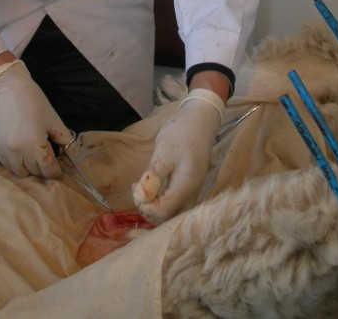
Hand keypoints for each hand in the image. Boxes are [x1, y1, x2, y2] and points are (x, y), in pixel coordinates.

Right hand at [0, 59, 71, 178]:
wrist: (6, 87)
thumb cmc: (33, 100)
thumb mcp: (53, 119)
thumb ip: (64, 141)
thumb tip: (70, 159)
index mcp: (34, 143)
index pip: (48, 169)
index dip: (56, 170)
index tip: (58, 166)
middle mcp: (17, 151)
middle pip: (34, 172)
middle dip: (42, 166)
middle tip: (46, 154)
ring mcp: (3, 151)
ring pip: (19, 172)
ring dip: (28, 167)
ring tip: (32, 153)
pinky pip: (7, 164)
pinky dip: (15, 161)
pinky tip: (19, 149)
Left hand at [133, 87, 224, 223]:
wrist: (201, 119)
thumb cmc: (182, 132)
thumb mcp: (163, 152)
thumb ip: (153, 177)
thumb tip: (140, 198)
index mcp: (186, 186)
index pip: (163, 212)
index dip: (145, 206)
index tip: (136, 189)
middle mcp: (191, 193)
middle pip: (168, 218)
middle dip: (148, 210)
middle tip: (137, 190)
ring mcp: (192, 191)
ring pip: (172, 212)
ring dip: (153, 206)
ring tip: (141, 187)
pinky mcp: (189, 186)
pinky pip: (174, 202)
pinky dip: (160, 200)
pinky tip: (151, 187)